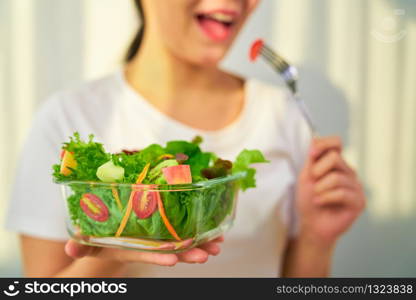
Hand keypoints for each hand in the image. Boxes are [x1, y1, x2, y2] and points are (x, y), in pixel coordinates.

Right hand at [64, 236, 223, 266]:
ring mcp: (158, 239)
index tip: (173, 261)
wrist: (110, 238)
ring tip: (217, 245)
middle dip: (188, 254)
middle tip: (205, 255)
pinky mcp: (165, 230)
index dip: (158, 257)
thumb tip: (71, 248)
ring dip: (200, 244)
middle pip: (169, 252)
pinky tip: (217, 232)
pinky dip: (201, 233)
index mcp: (130, 248)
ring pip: (181, 243)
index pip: (145, 254)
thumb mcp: (89, 244)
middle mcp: (147, 246)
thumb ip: (82, 247)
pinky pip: (184, 231)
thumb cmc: (99, 240)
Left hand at [296, 137, 364, 246]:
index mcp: (337, 164)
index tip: (310, 154)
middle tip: (313, 184)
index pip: (336, 143)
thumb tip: (315, 138)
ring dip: (319, 188)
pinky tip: (320, 202)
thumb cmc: (308, 200)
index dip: (323, 144)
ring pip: (336, 177)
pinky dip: (325, 198)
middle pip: (335, 157)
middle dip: (317, 171)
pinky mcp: (359, 202)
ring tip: (316, 196)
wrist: (311, 225)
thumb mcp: (306, 176)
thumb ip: (312, 159)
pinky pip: (342, 193)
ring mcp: (356, 187)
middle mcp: (349, 172)